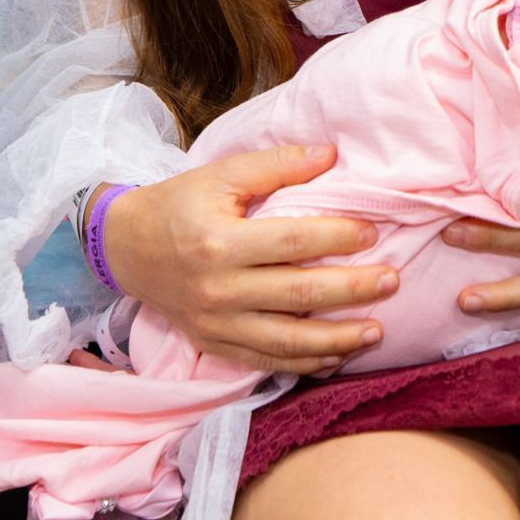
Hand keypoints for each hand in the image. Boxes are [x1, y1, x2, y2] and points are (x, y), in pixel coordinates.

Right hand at [101, 145, 397, 374]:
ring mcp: (216, 324)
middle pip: (297, 295)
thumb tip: (330, 155)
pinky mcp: (213, 345)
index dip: (336, 238)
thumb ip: (276, 164)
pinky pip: (266, 360)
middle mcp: (218, 289)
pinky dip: (304, 364)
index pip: (292, 242)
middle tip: (392, 281)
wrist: (127, 247)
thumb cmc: (179, 203)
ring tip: (377, 331)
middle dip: (351, 291)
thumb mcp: (221, 174)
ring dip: (337, 340)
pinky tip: (336, 357)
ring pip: (287, 341)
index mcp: (219, 241)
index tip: (371, 232)